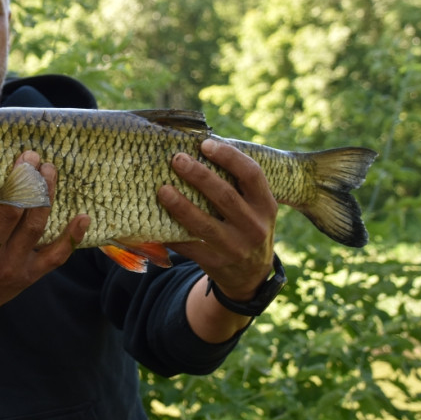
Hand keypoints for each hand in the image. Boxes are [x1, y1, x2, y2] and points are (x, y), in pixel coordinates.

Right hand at [0, 151, 89, 366]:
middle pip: (8, 212)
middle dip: (22, 179)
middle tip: (30, 156)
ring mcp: (9, 266)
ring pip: (34, 226)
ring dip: (44, 194)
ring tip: (48, 170)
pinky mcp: (28, 276)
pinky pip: (55, 256)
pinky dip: (71, 236)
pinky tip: (82, 216)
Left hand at [157, 139, 277, 340]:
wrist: (251, 275)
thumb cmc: (247, 227)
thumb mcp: (255, 208)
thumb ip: (237, 184)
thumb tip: (200, 148)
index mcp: (265, 205)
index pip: (251, 174)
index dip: (229, 157)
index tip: (205, 144)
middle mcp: (254, 226)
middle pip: (225, 196)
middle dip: (199, 176)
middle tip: (177, 159)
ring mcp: (235, 247)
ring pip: (204, 224)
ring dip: (181, 206)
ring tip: (162, 190)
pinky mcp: (215, 263)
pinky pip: (189, 246)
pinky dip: (171, 233)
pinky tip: (154, 221)